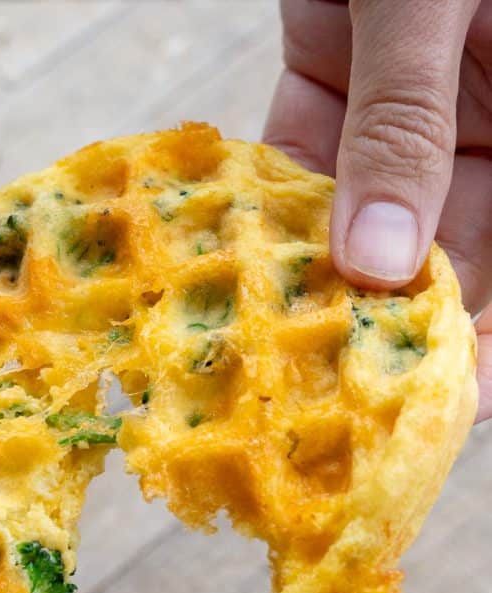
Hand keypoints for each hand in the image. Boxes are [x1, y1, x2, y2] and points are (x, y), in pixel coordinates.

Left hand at [264, 0, 491, 419]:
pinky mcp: (331, 81)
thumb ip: (408, 115)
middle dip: (385, 328)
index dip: (483, 338)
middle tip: (330, 407)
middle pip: (442, 256)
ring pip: (361, 221)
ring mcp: (404, 109)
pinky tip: (231, 267)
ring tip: (271, 361)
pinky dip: (265, 211)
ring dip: (313, 282)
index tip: (439, 407)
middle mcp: (481, 128)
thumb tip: (380, 257)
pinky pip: (299, 163)